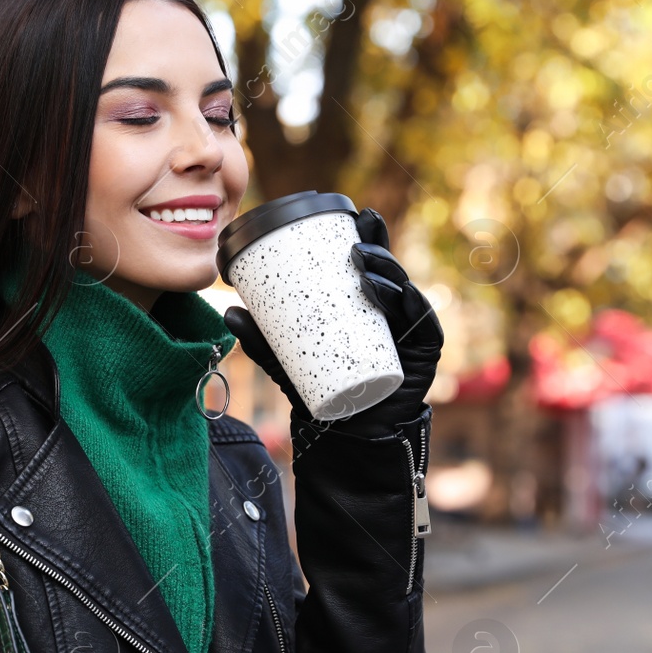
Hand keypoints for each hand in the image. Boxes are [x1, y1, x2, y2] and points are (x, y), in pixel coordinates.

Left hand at [224, 207, 442, 435]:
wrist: (344, 438)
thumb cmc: (320, 390)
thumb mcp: (286, 361)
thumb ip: (261, 340)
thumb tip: (228, 312)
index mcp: (366, 305)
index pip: (371, 264)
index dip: (370, 236)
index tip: (356, 215)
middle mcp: (392, 313)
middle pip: (391, 272)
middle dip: (379, 248)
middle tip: (355, 240)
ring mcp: (409, 332)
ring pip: (405, 293)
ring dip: (389, 273)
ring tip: (363, 266)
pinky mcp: (422, 355)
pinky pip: (423, 326)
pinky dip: (413, 307)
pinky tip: (400, 293)